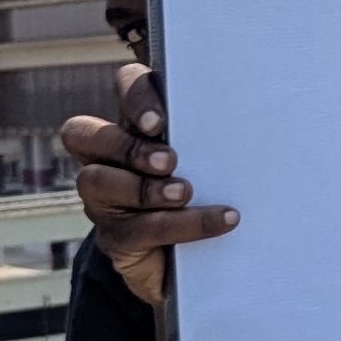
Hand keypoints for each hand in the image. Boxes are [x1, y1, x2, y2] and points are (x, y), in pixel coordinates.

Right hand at [64, 59, 238, 303]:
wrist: (199, 255)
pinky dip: (183, 225)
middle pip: (83, 133)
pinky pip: (138, 229)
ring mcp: (104, 199)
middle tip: (170, 161)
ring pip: (95, 182)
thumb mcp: (213, 157)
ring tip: (184, 193)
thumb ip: (216, 136)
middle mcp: (108, 157)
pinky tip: (220, 221)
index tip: (158, 122)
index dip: (134, 97)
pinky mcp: (117, 237)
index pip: (126, 85)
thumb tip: (257, 117)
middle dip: (128, 147)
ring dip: (146, 188)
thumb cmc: (210, 188)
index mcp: (137, 123)